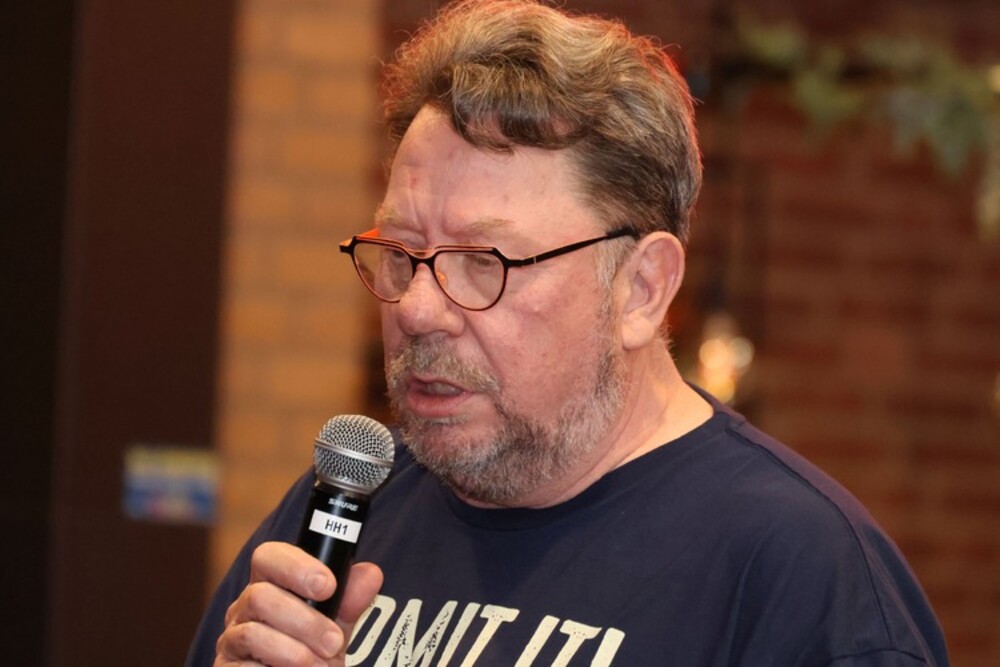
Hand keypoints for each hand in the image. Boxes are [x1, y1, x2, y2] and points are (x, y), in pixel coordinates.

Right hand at [215, 542, 382, 665]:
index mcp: (270, 585)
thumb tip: (370, 574)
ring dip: (293, 652)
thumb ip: (351, 600)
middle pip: (260, 596)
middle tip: (334, 642)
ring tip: (319, 665)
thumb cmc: (317, 651)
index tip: (328, 586)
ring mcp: (231, 640)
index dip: (296, 566)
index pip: (268, 557)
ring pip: (252, 633)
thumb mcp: (339, 624)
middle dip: (305, 621)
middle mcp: (244, 608)